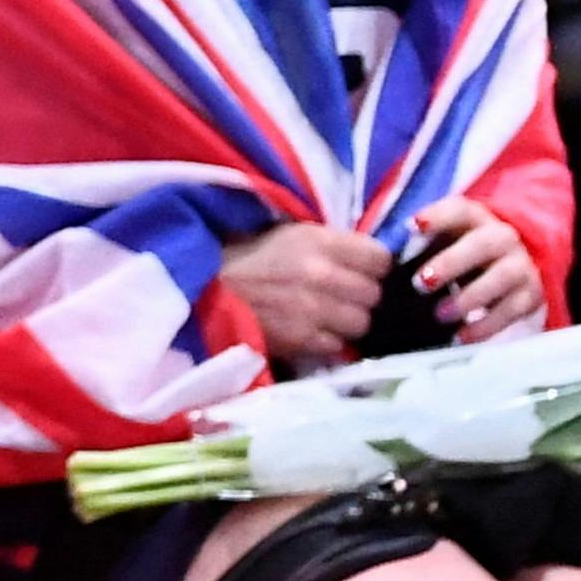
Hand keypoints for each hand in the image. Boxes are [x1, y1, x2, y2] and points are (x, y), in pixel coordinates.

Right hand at [217, 218, 393, 374]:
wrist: (200, 291)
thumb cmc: (246, 258)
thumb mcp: (290, 235)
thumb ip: (333, 246)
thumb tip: (372, 262)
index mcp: (319, 241)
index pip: (380, 258)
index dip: (372, 266)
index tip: (360, 270)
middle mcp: (321, 274)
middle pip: (374, 293)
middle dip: (361, 296)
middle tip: (341, 296)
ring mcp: (312, 310)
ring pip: (360, 322)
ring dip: (347, 322)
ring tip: (327, 317)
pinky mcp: (300, 340)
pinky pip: (337, 345)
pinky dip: (327, 341)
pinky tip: (309, 331)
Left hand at [408, 197, 546, 345]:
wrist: (505, 267)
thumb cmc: (457, 253)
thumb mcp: (439, 242)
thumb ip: (415, 247)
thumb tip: (377, 266)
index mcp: (474, 218)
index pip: (459, 210)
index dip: (437, 216)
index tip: (412, 227)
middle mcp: (502, 237)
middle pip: (483, 244)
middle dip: (452, 263)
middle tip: (422, 283)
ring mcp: (520, 265)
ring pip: (503, 277)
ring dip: (470, 297)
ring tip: (440, 314)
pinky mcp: (530, 294)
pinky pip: (512, 310)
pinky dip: (486, 326)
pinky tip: (461, 336)